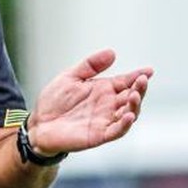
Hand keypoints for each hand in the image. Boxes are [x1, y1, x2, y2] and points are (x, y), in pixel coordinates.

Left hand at [28, 49, 151, 154]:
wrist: (38, 123)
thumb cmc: (54, 101)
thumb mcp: (70, 77)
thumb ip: (90, 66)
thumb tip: (112, 52)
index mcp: (103, 89)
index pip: (126, 81)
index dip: (138, 76)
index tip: (149, 70)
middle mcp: (108, 105)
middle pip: (131, 97)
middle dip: (139, 89)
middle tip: (142, 80)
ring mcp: (105, 120)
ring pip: (128, 113)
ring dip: (135, 105)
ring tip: (135, 95)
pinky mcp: (98, 135)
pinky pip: (116, 131)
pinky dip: (124, 124)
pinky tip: (129, 115)